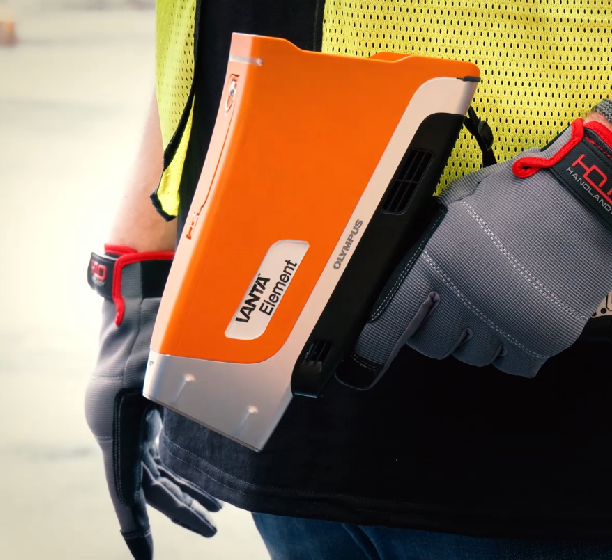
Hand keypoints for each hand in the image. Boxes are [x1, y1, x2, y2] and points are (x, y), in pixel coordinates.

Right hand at [85, 246, 221, 559]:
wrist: (137, 289)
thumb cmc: (153, 327)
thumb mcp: (172, 372)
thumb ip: (198, 404)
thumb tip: (240, 430)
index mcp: (117, 424)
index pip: (126, 489)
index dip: (138, 527)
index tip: (145, 557)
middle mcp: (116, 425)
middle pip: (147, 483)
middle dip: (180, 510)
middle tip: (212, 530)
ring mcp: (127, 415)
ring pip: (153, 467)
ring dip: (183, 490)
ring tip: (215, 512)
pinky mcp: (138, 405)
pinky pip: (155, 447)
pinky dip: (179, 465)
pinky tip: (202, 476)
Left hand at [347, 104, 611, 384]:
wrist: (593, 194)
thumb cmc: (528, 189)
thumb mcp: (462, 203)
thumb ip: (432, 243)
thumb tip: (409, 272)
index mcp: (437, 261)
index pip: (389, 321)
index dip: (375, 343)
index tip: (368, 356)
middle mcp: (467, 298)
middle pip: (434, 344)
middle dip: (439, 327)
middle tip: (456, 305)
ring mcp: (506, 321)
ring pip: (473, 357)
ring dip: (478, 337)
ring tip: (497, 302)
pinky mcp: (543, 337)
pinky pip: (514, 366)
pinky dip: (513, 350)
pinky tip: (519, 322)